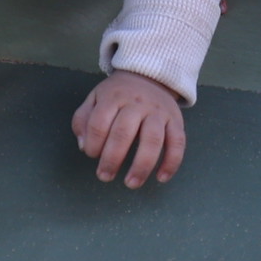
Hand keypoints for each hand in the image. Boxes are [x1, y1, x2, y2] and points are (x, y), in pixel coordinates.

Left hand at [72, 70, 186, 187]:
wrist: (150, 76)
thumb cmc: (117, 95)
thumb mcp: (94, 98)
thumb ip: (83, 120)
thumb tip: (84, 146)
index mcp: (113, 97)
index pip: (99, 123)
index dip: (93, 144)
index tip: (92, 155)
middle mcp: (137, 103)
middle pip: (124, 132)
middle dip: (112, 159)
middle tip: (105, 176)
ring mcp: (158, 112)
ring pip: (153, 139)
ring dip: (141, 165)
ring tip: (131, 183)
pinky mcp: (176, 120)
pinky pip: (178, 143)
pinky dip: (171, 162)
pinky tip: (161, 178)